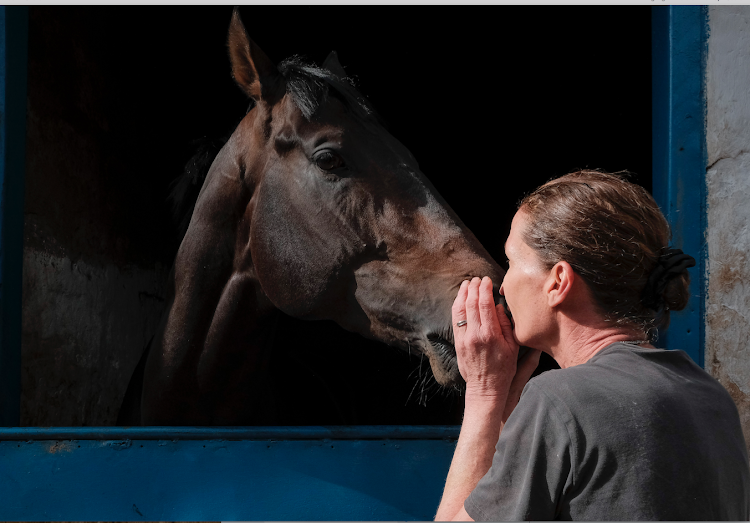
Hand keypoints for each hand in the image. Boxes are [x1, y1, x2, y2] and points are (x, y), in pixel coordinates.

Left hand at [452, 277, 519, 399]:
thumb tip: (498, 307)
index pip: (485, 304)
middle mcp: (474, 335)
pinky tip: (460, 299)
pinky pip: (455, 319)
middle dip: (473, 288)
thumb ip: (506, 325)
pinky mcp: (457, 343)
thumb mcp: (513, 347)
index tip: (487, 279)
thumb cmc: (503, 369)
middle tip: (477, 278)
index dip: (485, 289)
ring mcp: (464, 338)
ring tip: (467, 283)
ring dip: (462, 294)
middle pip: (471, 304)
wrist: (485, 387)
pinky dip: (457, 306)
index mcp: (490, 334)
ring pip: (460, 310)